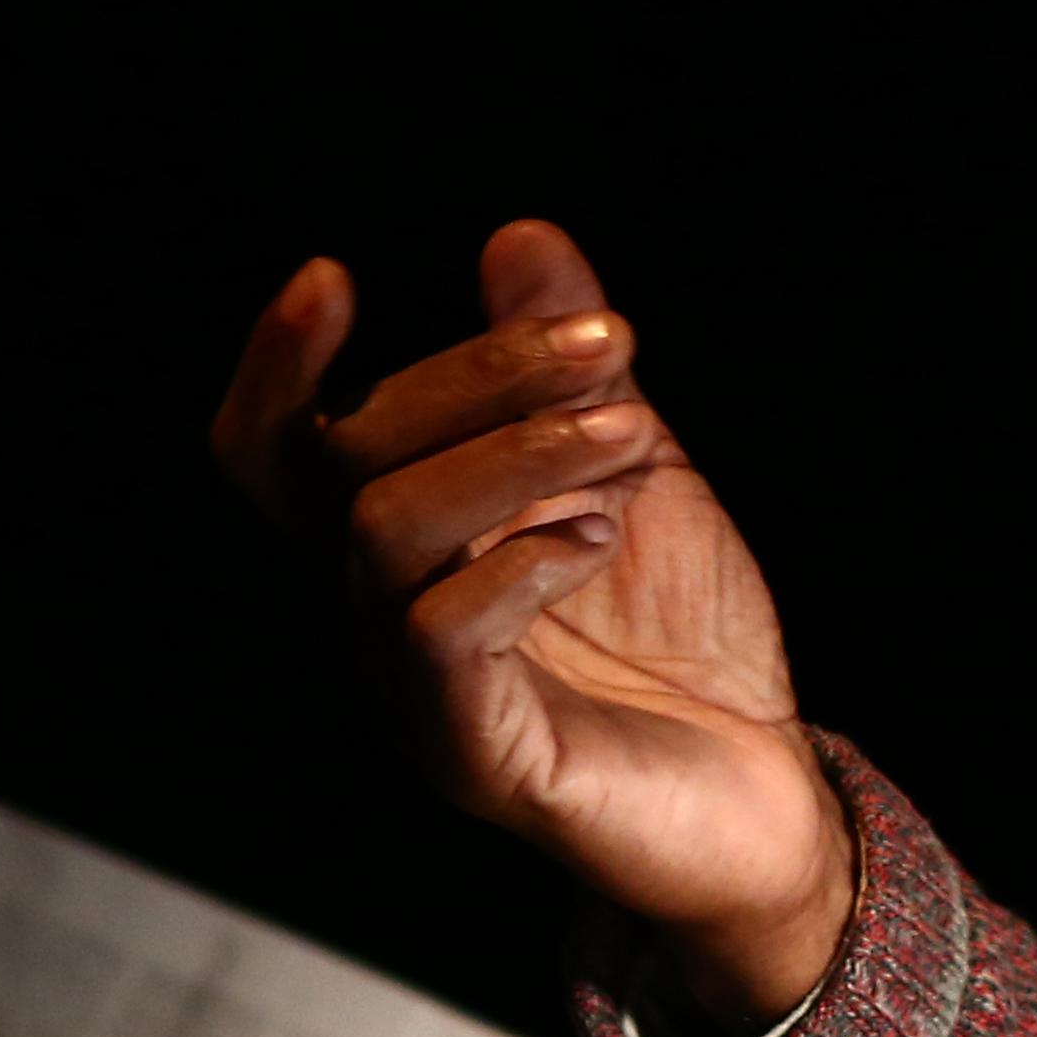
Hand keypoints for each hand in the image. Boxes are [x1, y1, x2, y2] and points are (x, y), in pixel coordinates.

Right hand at [209, 219, 856, 1027]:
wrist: (764, 797)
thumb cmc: (682, 643)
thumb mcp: (633, 470)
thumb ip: (570, 369)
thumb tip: (520, 238)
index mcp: (399, 549)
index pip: (274, 456)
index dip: (272, 368)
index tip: (332, 276)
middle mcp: (379, 617)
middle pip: (348, 459)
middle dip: (482, 372)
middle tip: (615, 343)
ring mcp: (417, 694)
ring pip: (384, 531)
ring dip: (512, 451)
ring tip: (630, 432)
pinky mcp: (478, 759)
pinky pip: (440, 638)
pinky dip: (521, 557)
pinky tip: (598, 535)